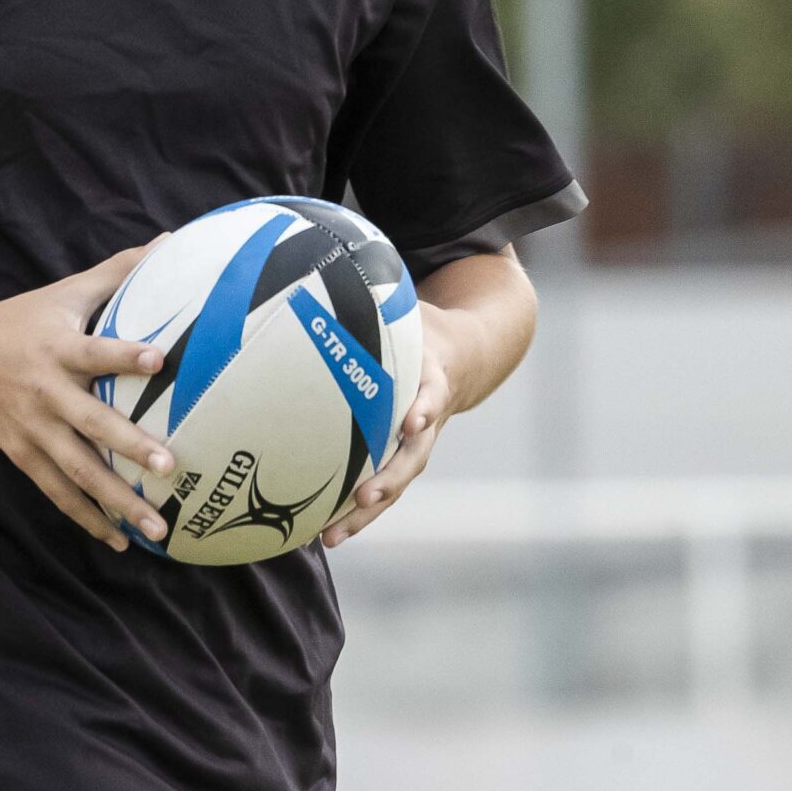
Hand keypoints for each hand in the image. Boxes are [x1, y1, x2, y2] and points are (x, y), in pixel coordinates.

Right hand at [0, 245, 175, 549]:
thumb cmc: (23, 320)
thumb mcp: (66, 292)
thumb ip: (120, 271)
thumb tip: (173, 238)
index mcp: (57, 350)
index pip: (94, 351)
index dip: (124, 355)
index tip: (158, 359)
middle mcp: (45, 394)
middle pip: (90, 425)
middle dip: (130, 447)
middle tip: (170, 466)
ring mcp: (33, 431)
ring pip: (78, 472)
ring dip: (117, 502)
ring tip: (157, 528)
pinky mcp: (24, 456)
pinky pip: (59, 494)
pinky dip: (88, 519)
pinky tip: (121, 542)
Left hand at [320, 301, 455, 548]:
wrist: (472, 356)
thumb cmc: (427, 326)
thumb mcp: (411, 304)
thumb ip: (379, 292)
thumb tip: (332, 255)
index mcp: (434, 376)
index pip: (433, 391)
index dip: (426, 404)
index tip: (415, 417)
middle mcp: (428, 416)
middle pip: (415, 453)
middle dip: (391, 477)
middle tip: (364, 495)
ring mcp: (418, 442)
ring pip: (397, 481)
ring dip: (368, 511)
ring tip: (332, 535)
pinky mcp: (403, 455)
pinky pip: (382, 486)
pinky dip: (355, 511)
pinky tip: (319, 533)